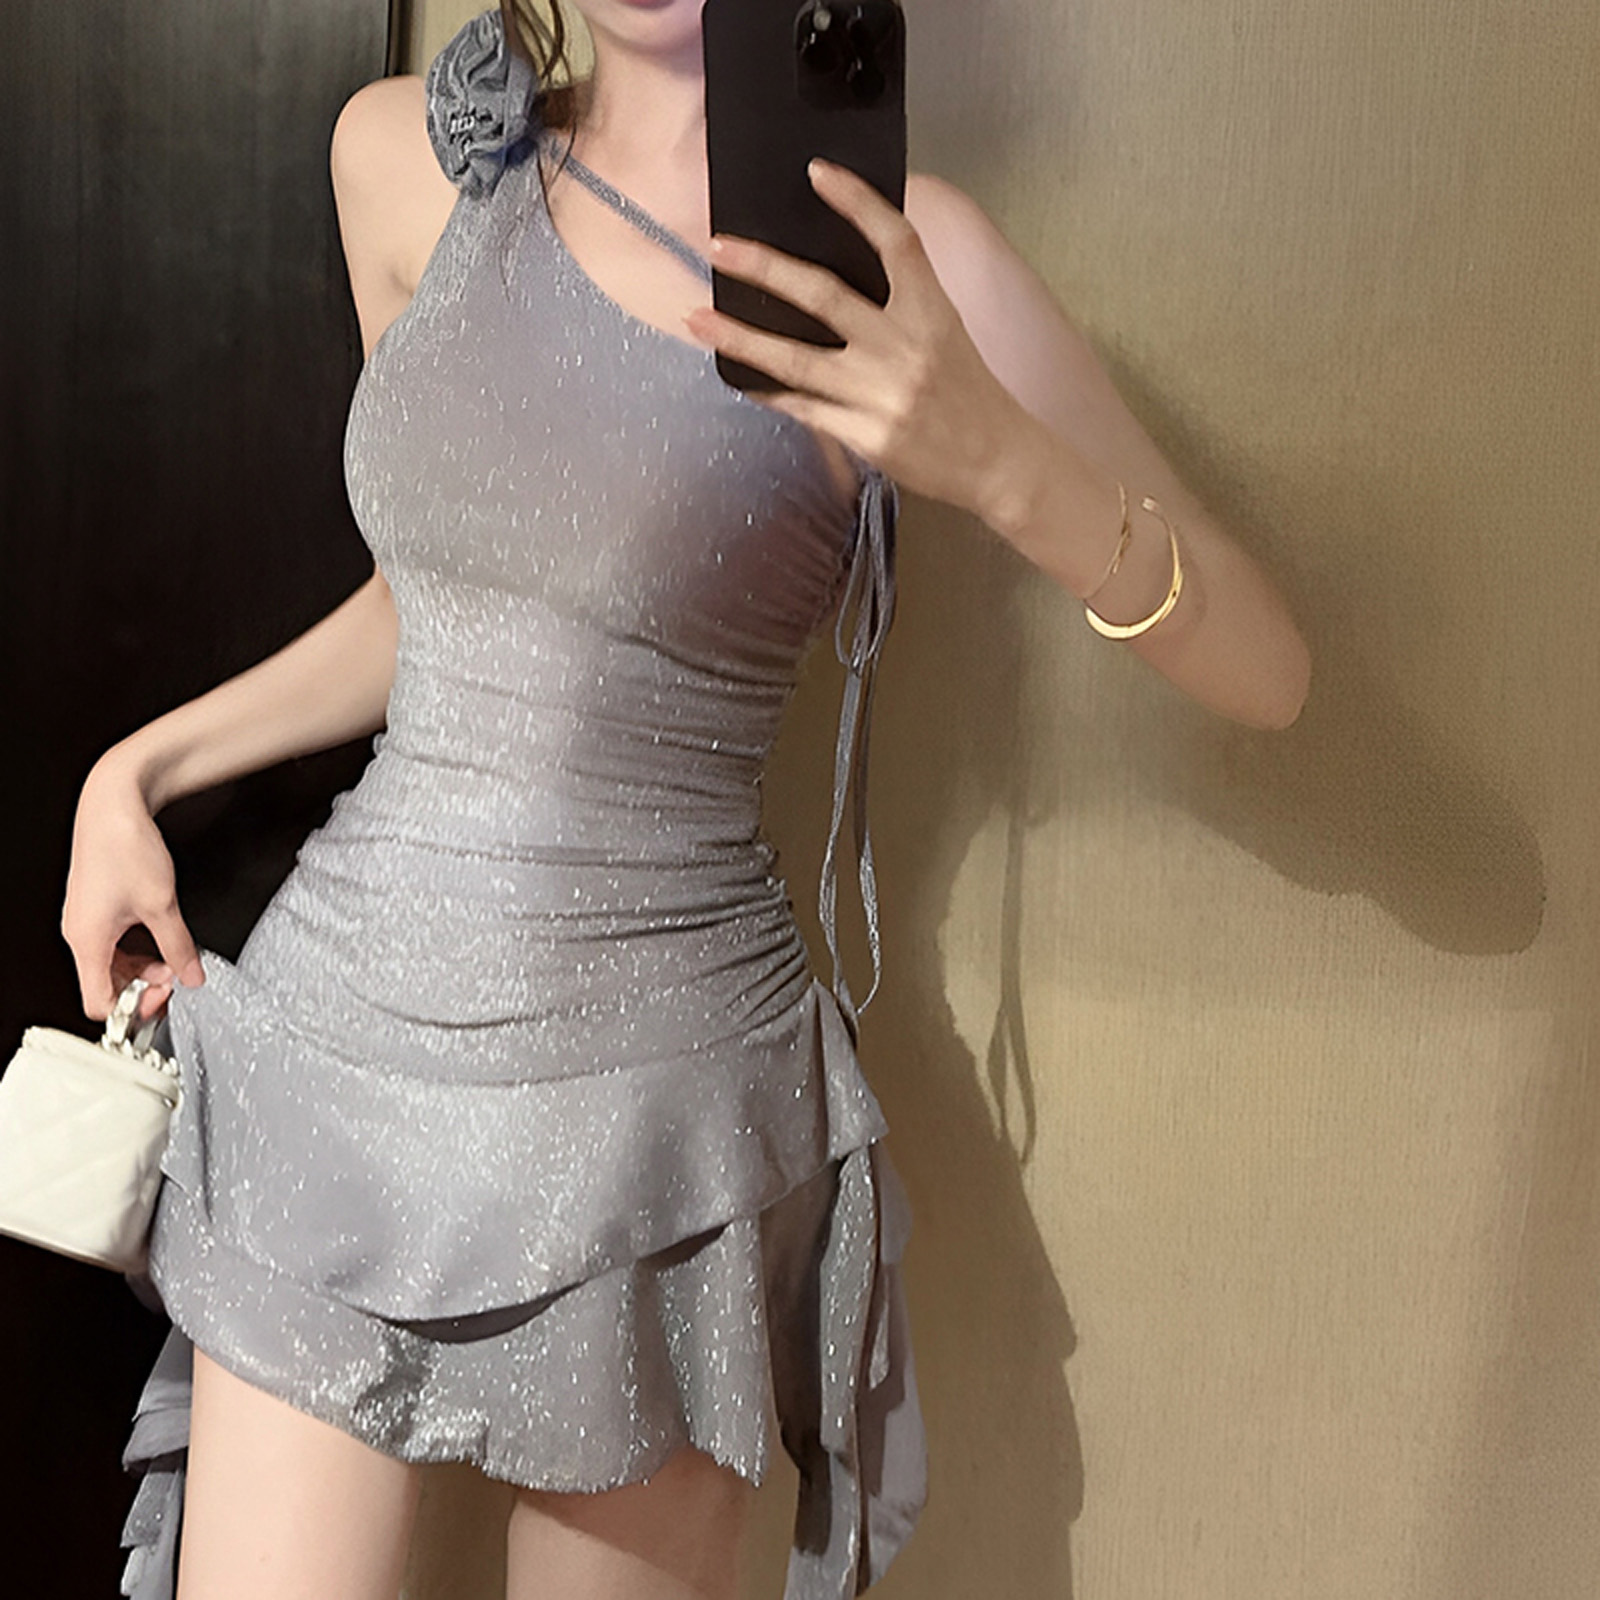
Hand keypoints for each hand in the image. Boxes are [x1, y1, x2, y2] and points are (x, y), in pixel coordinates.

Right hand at [61, 756, 205, 1022]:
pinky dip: (137, 948)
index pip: (99, 1002)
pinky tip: (161, 937)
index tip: (165, 997)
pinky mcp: (94, 908)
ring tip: (173, 957)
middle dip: (143, 986)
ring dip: (143, 967)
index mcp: (87, 940)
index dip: (133, 1008)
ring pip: (112, 963)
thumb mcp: (162, 904)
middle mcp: (79, 934)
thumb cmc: (125, 847)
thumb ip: (179, 946)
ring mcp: (85, 920)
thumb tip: (192, 975)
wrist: (111, 805)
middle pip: (106, 984)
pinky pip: (112, 942)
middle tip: (177, 977)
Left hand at [682, 159, 1030, 519]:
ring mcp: (881, 394)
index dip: (858, 202)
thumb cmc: (965, 391)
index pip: (895, 241)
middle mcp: (904, 347)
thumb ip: (899, 300)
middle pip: (825, 296)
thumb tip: (833, 276)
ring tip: (698, 318)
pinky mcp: (866, 435)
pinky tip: (737, 374)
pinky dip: (767, 390)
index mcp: (932, 310)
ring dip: (742, 337)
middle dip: (767, 268)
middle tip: (720, 247)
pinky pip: (802, 408)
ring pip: (797, 359)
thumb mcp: (944, 330)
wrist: (996, 459)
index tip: (817, 172)